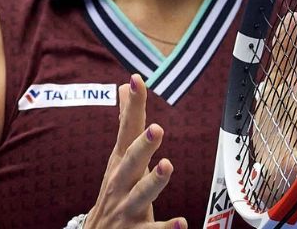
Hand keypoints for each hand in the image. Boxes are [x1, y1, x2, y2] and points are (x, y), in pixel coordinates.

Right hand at [86, 75, 185, 228]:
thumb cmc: (115, 190)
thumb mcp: (118, 156)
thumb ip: (126, 122)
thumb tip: (127, 85)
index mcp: (121, 163)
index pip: (127, 129)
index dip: (132, 106)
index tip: (137, 81)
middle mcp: (121, 183)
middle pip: (130, 162)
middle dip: (141, 146)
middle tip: (156, 128)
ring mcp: (127, 208)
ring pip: (140, 194)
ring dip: (153, 181)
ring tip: (167, 166)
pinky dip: (166, 228)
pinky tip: (181, 222)